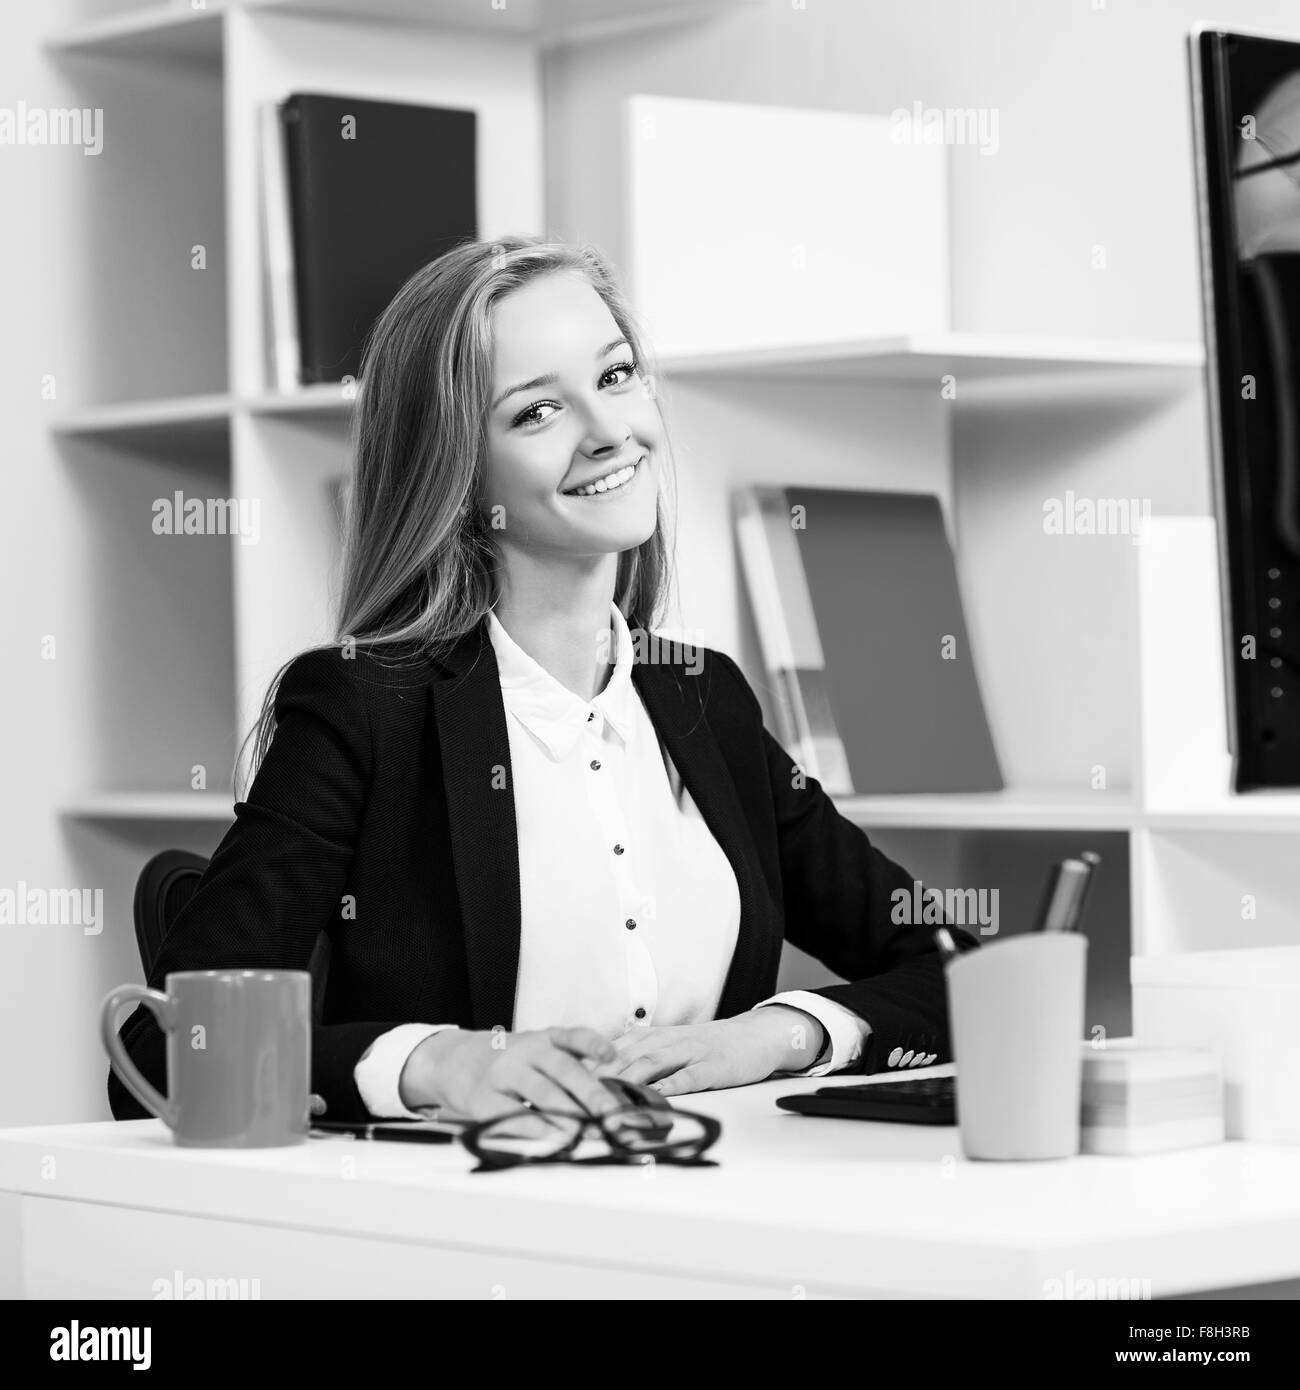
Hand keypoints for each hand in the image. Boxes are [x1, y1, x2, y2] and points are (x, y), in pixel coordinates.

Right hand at [399, 1025, 624, 1121]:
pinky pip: (513, 1115)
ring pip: (541, 1092)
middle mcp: (526, 1050)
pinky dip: (536, 1130)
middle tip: (613, 1116)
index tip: (612, 1056)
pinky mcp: (483, 1098)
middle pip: (564, 1069)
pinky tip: (552, 1141)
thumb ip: (567, 1070)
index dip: (593, 1044)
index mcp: (544, 1038)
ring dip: (568, 1115)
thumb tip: (605, 1105)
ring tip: (590, 1133)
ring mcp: (503, 1072)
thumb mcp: (536, 1053)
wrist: (452, 1059)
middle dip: (592, 1094)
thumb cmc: (508, 1063)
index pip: (573, 1036)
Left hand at [590, 1007, 826, 1097]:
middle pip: (625, 1055)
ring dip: (625, 1080)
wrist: (756, 1036)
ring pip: (651, 1063)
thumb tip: (604, 1073)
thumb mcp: (672, 1045)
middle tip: (571, 1092)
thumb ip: (641, 1055)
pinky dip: (669, 1087)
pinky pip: (688, 1077)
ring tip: (602, 1097)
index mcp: (655, 1036)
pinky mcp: (712, 1067)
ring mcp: (690, 1052)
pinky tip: (654, 1098)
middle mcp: (667, 1040)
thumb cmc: (710, 1046)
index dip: (586, 1061)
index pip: (613, 1046)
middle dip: (597, 1073)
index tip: (560, 1078)